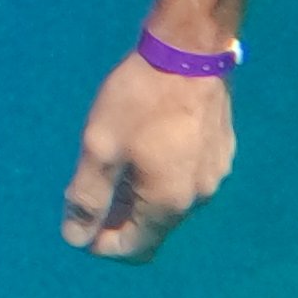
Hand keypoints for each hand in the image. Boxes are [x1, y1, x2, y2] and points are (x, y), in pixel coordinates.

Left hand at [63, 49, 233, 259]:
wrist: (192, 49)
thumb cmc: (140, 98)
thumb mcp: (100, 147)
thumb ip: (87, 197)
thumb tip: (76, 239)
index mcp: (168, 203)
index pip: (134, 248)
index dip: (102, 244)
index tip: (81, 223)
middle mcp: (199, 197)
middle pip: (154, 228)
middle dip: (121, 220)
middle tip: (92, 194)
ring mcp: (215, 174)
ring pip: (172, 202)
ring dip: (142, 198)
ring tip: (116, 168)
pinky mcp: (222, 151)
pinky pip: (187, 179)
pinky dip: (163, 176)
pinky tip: (146, 147)